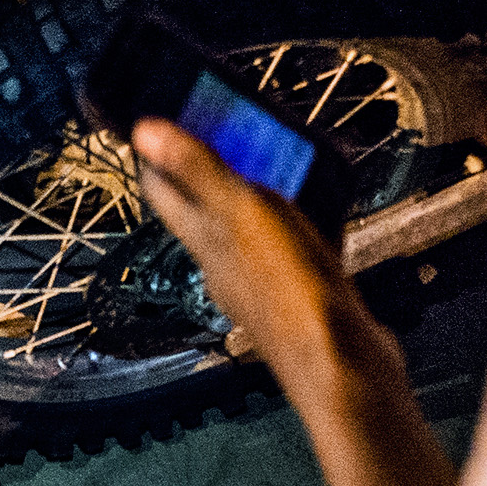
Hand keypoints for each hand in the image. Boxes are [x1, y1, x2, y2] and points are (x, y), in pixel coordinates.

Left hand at [131, 119, 383, 385]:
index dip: (159, 156)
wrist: (343, 365)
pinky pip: (295, 246)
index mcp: (205, 242)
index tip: (164, 120)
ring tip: (277, 159)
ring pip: (250, 228)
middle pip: (205, 209)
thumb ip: (196, 171)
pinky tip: (322, 208)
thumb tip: (143, 132)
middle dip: (211, 168)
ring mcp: (265, 283)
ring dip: (258, 193)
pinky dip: (301, 221)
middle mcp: (227, 265)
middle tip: (228, 129)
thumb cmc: (290, 292)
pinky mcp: (304, 294)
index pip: (164, 193)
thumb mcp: (241, 213)